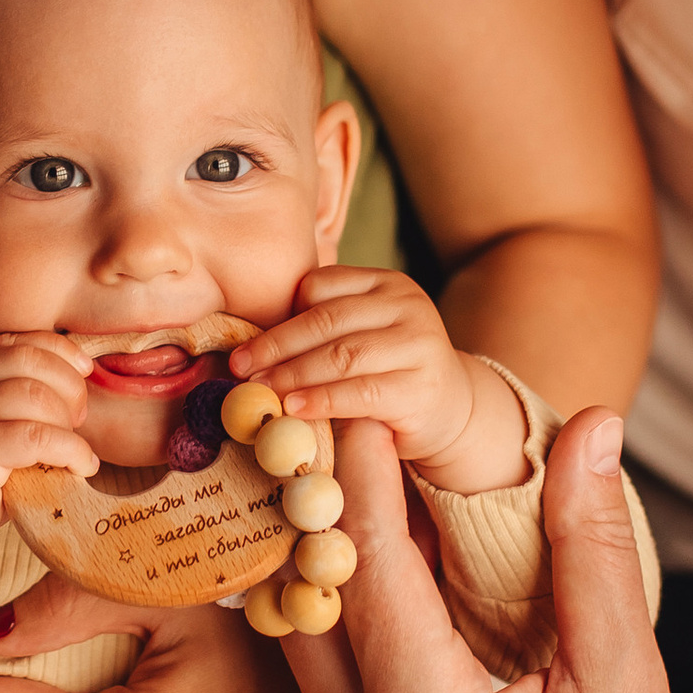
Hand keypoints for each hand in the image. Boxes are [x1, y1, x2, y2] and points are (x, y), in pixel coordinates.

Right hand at [0, 333, 95, 590]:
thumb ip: (20, 406)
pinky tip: (81, 466)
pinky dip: (70, 450)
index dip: (60, 351)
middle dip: (69, 387)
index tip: (85, 372)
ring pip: (36, 396)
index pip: (18, 341)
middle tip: (79, 420)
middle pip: (31, 361)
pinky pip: (36, 437)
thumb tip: (81, 395)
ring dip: (69, 422)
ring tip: (76, 450)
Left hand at [229, 268, 528, 490]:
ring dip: (292, 375)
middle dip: (276, 346)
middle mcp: (407, 306)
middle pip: (326, 321)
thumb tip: (252, 344)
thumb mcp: (365, 333)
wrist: (453, 409)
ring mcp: (419, 345)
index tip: (248, 342)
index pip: (321, 286)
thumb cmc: (391, 370)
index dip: (281, 314)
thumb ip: (326, 327)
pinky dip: (321, 400)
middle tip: (240, 367)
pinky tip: (293, 408)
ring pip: (341, 356)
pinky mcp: (421, 388)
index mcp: (386, 283)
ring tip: (259, 390)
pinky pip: (360, 392)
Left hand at [285, 415, 692, 692]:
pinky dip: (325, 616)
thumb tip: (589, 427)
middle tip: (312, 409)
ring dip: (307, 558)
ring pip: (297, 643)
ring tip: (319, 471)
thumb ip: (592, 548)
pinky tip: (349, 567)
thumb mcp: (625, 686)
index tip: (353, 390)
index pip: (368, 561)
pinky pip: (317, 686)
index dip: (358, 466)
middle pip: (304, 594)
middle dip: (310, 500)